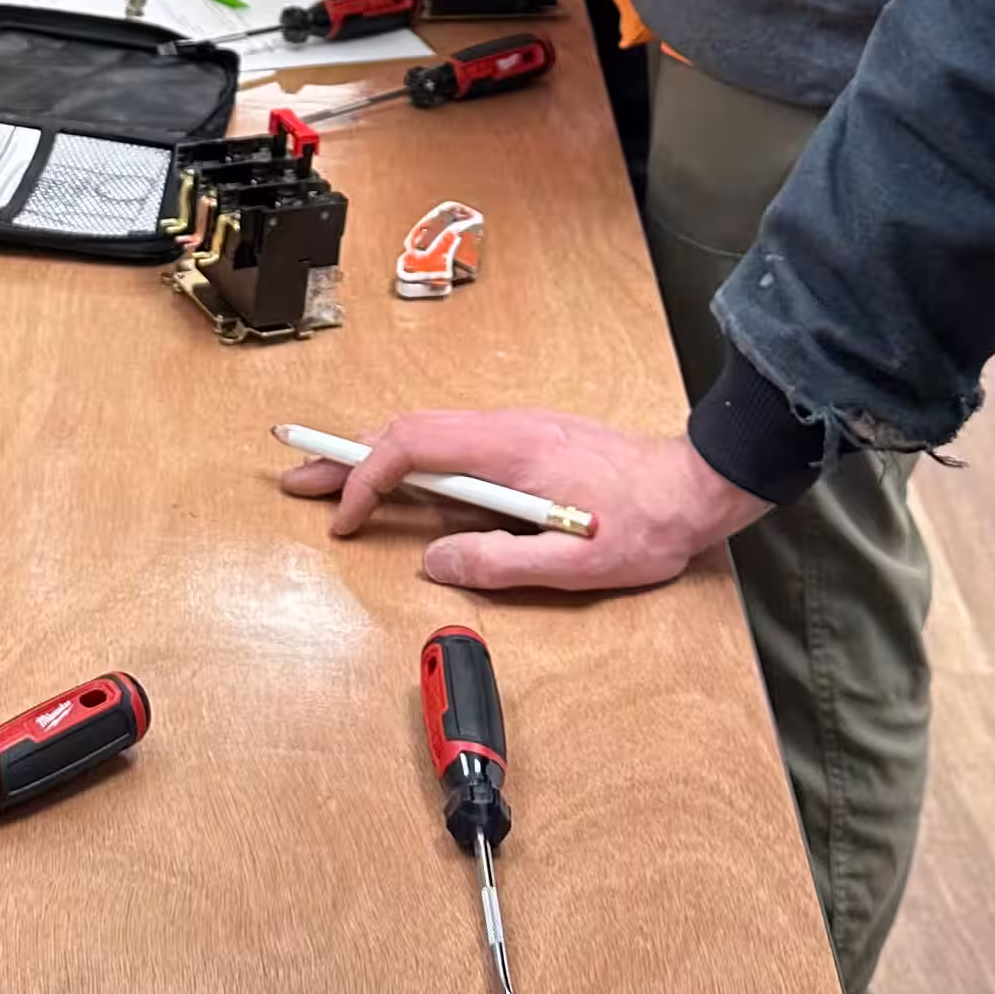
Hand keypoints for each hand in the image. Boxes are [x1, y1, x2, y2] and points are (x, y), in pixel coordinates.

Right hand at [278, 406, 758, 592]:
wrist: (697, 487)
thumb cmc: (648, 523)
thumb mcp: (576, 563)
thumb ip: (501, 563)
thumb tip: (435, 564)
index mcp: (509, 449)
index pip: (412, 445)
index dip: (366, 478)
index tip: (345, 520)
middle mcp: (505, 429)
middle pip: (407, 432)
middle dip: (347, 456)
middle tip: (297, 479)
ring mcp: (515, 433)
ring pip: (427, 435)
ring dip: (375, 458)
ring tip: (333, 485)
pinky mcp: (526, 444)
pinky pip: (452, 444)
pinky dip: (410, 461)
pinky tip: (398, 484)